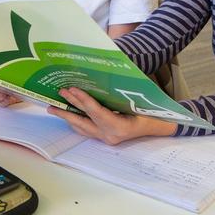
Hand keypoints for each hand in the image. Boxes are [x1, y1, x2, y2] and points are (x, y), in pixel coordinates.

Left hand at [47, 87, 177, 144]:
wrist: (160, 126)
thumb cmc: (152, 112)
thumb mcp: (139, 100)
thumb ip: (120, 92)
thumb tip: (104, 77)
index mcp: (119, 127)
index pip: (97, 112)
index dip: (83, 101)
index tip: (72, 90)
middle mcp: (110, 136)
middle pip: (84, 121)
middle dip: (68, 108)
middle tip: (56, 97)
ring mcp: (106, 138)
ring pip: (82, 127)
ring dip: (68, 116)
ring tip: (53, 107)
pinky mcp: (104, 137)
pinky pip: (86, 129)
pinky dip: (76, 121)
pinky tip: (68, 114)